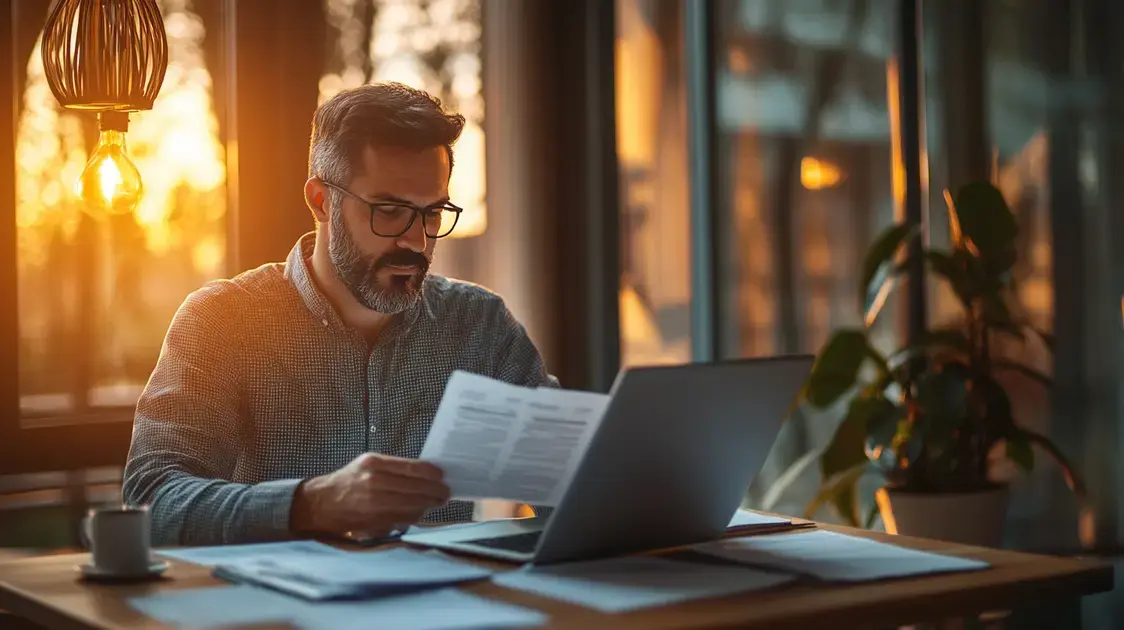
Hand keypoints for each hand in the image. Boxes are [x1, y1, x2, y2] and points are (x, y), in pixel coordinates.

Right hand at [290, 453, 449, 537]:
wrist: (322, 504)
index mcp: (374, 464)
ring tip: (436, 502)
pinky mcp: (375, 522)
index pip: (412, 468)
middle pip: (417, 489)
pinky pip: (404, 520)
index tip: (442, 476)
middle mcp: (375, 483)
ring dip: (428, 506)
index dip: (431, 474)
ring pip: (413, 506)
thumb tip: (426, 474)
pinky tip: (420, 512)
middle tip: (446, 493)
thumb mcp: (368, 464)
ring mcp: (375, 504)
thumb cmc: (349, 481)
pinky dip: (415, 516)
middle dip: (436, 492)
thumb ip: (394, 468)